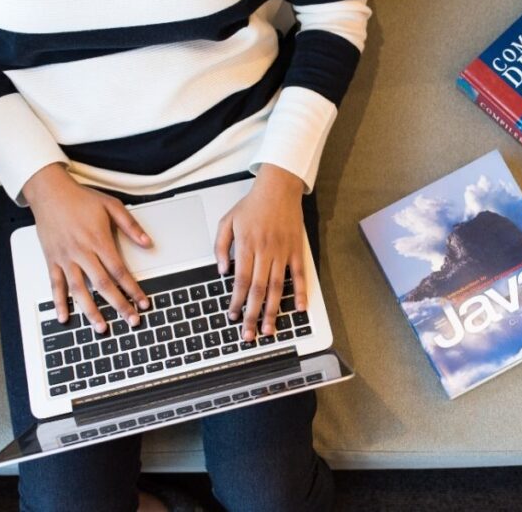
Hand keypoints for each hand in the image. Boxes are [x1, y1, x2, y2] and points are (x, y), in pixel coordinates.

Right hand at [23, 163, 151, 332]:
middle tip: (131, 320)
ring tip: (101, 328)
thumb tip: (148, 243)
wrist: (49, 191)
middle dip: (118, 305)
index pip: (120, 271)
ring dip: (91, 311)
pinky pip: (55, 284)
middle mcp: (81, 252)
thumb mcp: (112, 206)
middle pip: (103, 285)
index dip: (133, 289)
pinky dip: (59, 302)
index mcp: (98, 240)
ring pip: (79, 289)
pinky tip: (65, 317)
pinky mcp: (51, 259)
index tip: (143, 302)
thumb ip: (131, 226)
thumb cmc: (80, 198)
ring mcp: (65, 258)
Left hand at [214, 164, 307, 340]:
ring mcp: (283, 252)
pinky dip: (301, 292)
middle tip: (249, 334)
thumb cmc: (252, 205)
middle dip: (252, 314)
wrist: (278, 188)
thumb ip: (220, 246)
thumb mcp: (227, 221)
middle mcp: (265, 251)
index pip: (240, 280)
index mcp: (247, 246)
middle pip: (258, 289)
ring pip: (277, 287)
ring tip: (269, 329)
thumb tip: (222, 271)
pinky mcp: (296, 250)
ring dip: (273, 310)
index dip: (236, 301)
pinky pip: (300, 275)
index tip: (233, 316)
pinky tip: (299, 309)